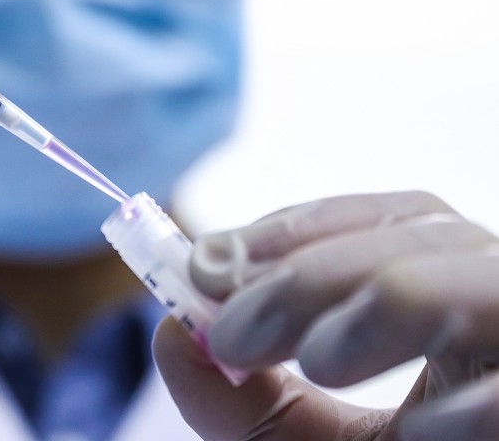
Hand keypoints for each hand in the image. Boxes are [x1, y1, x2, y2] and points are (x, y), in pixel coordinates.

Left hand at [153, 191, 498, 439]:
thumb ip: (241, 398)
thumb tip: (174, 334)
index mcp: (452, 294)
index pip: (386, 222)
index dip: (293, 230)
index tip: (208, 263)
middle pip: (421, 234)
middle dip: (308, 271)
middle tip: (229, 330)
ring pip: (473, 277)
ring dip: (374, 307)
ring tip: (318, 361)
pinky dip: (467, 405)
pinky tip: (420, 432)